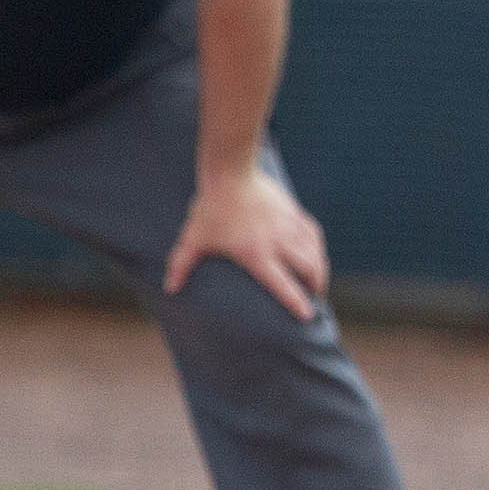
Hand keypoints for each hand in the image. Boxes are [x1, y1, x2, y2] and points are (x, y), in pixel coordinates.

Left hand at [165, 166, 327, 319]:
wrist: (231, 173)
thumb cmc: (211, 208)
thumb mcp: (193, 238)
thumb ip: (181, 265)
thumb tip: (169, 288)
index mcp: (256, 254)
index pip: (282, 284)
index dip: (296, 302)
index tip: (307, 316)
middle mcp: (279, 242)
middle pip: (308, 270)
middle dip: (315, 287)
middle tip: (314, 297)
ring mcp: (290, 227)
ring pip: (315, 254)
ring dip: (319, 270)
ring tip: (317, 281)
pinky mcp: (295, 213)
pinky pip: (314, 235)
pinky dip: (317, 249)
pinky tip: (314, 253)